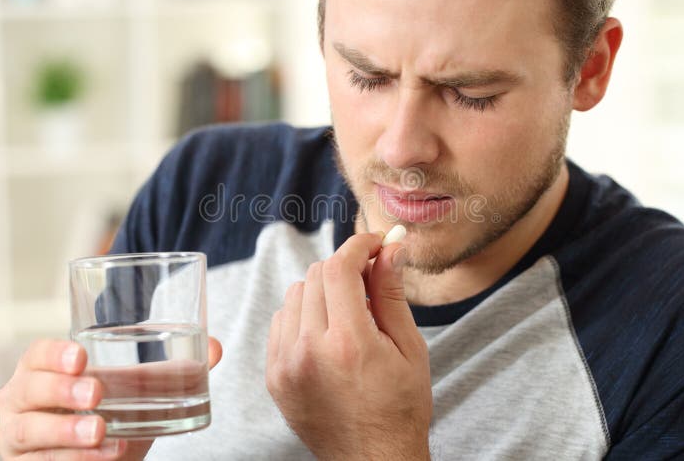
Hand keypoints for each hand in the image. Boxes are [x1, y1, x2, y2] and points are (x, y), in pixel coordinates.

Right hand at [0, 336, 222, 459]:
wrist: (102, 453)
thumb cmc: (112, 407)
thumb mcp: (138, 387)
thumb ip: (174, 368)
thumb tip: (215, 348)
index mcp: (41, 368)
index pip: (36, 354)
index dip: (53, 355)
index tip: (82, 357)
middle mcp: (19, 400)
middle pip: (27, 391)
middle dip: (61, 392)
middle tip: (97, 394)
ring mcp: (17, 437)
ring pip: (28, 433)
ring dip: (66, 433)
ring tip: (101, 430)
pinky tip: (106, 457)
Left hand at [266, 232, 431, 459]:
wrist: (373, 460)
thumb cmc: (401, 407)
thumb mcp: (409, 348)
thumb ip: (392, 293)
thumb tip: (390, 248)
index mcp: (349, 343)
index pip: (338, 269)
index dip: (358, 246)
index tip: (374, 244)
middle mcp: (309, 352)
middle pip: (315, 276)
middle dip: (344, 268)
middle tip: (369, 277)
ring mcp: (285, 365)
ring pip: (295, 294)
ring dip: (321, 290)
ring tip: (349, 311)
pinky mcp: (274, 377)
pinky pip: (281, 322)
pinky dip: (303, 315)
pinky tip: (326, 332)